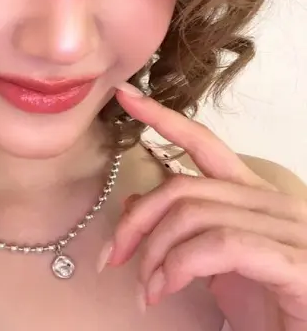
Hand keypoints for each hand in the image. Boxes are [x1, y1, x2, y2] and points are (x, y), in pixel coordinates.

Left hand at [104, 82, 306, 330]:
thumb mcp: (213, 262)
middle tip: (113, 258)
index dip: (163, 118)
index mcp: (250, 193)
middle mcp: (270, 201)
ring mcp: (286, 228)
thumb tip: (133, 202)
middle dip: (136, 222)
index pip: (203, 143)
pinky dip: (180, 266)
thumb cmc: (268, 306)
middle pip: (181, 187)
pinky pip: (221, 245)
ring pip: (193, 214)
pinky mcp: (296, 262)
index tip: (126, 97)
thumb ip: (180, 229)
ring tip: (146, 289)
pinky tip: (165, 288)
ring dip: (155, 254)